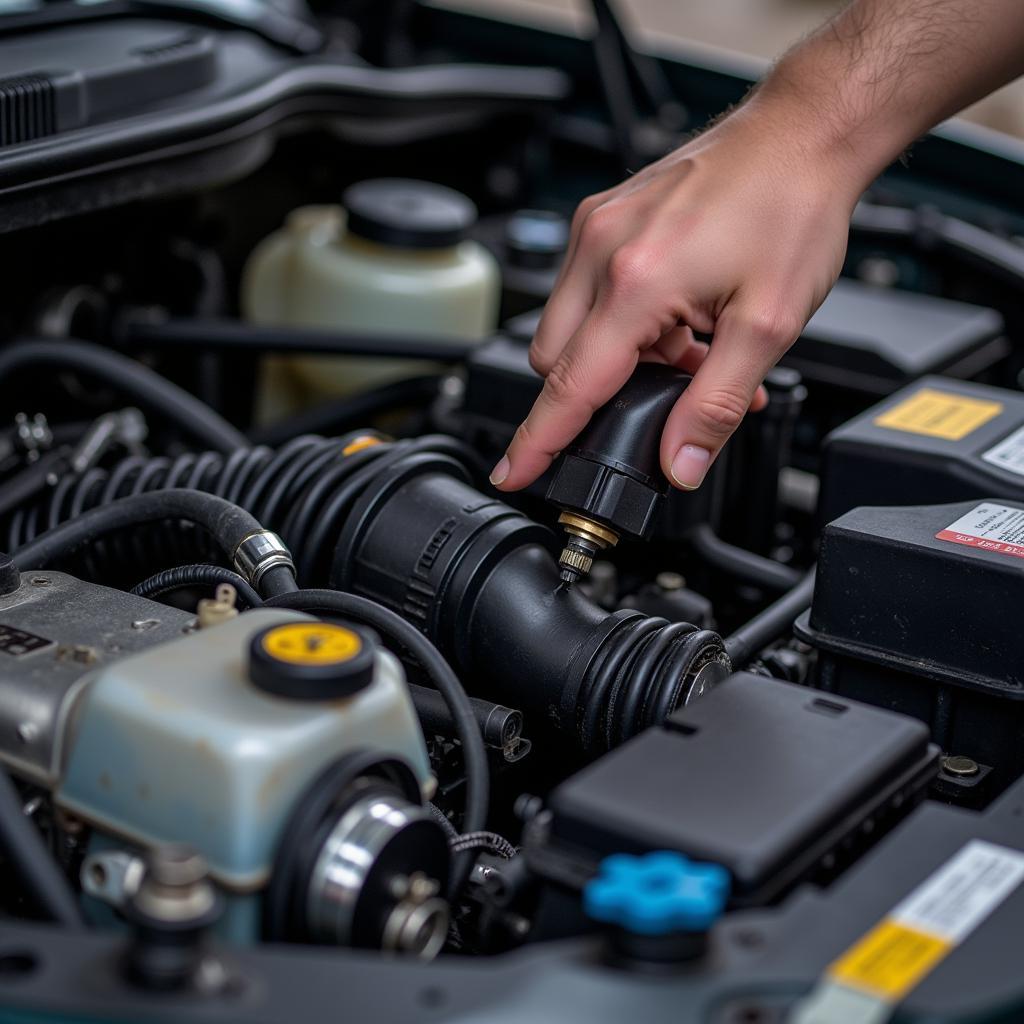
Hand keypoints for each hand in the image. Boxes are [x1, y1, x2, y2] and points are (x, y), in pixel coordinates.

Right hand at [489, 100, 858, 491]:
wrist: (803, 133)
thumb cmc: (792, 208)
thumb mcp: (769, 325)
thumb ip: (715, 405)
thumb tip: (679, 464)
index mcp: (634, 281)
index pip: (568, 386)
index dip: (537, 442)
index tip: (511, 474)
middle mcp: (601, 249)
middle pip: (554, 361)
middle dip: (591, 395)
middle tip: (657, 398)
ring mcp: (597, 228)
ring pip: (568, 326)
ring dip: (611, 358)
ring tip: (685, 351)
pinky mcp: (604, 216)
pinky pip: (586, 290)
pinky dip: (619, 322)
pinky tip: (674, 321)